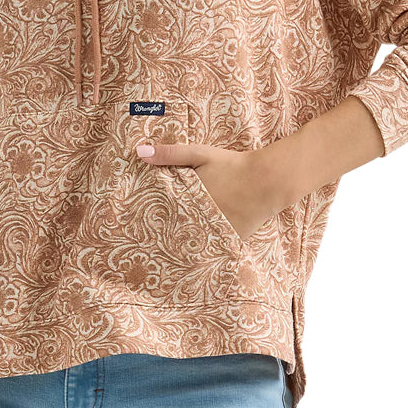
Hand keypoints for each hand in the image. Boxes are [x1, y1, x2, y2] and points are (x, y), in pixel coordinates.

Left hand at [135, 140, 284, 240]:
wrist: (268, 179)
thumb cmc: (232, 165)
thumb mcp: (199, 154)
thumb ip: (170, 154)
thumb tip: (139, 151)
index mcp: (190, 200)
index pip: (165, 215)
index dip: (155, 220)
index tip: (143, 227)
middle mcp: (202, 218)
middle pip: (179, 231)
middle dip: (169, 234)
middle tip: (153, 244)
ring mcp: (218, 231)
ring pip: (197, 241)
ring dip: (188, 243)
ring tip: (171, 255)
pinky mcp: (234, 238)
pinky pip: (217, 245)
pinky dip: (210, 247)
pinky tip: (200, 255)